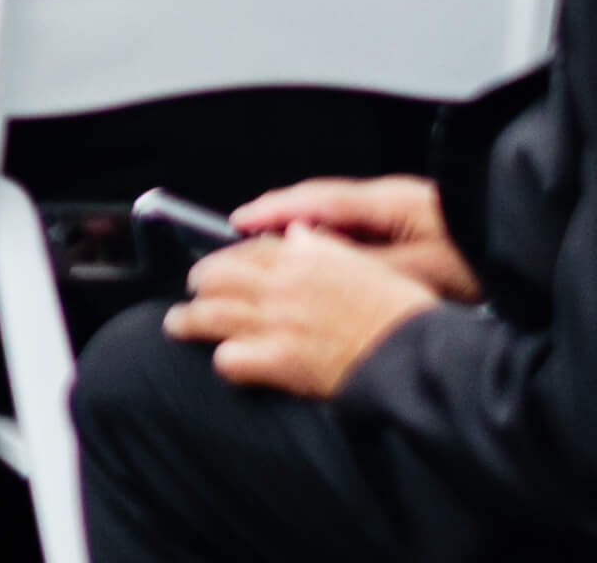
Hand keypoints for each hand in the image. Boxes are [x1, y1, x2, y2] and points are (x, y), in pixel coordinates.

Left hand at [182, 188, 465, 392]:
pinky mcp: (282, 363)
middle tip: (193, 291)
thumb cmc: (403, 314)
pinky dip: (224, 361)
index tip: (219, 265)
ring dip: (188, 320)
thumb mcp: (366, 264)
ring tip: (177, 324)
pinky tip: (226, 363)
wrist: (419, 358)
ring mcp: (278, 323)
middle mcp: (283, 286)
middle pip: (218, 277)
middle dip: (200, 284)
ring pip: (211, 315)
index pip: (248, 251)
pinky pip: (231, 359)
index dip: (227, 258)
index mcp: (305, 258)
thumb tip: (297, 234)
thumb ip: (325, 249)